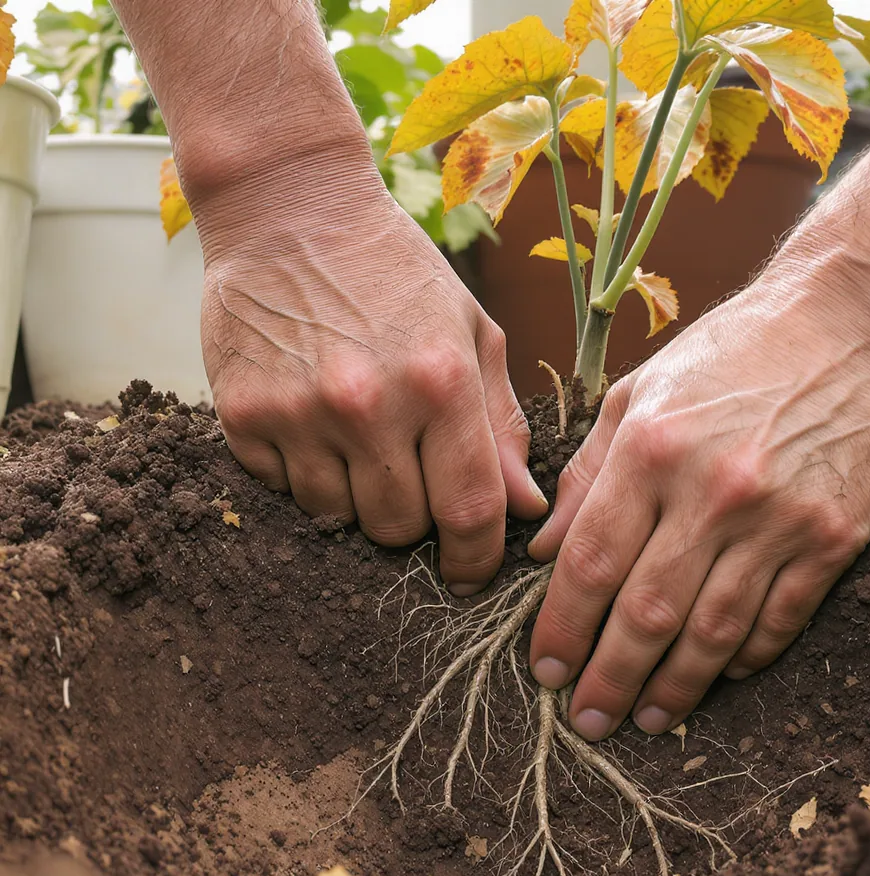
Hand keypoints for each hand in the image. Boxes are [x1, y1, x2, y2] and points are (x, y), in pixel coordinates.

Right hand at [189, 152, 546, 594]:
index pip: (470, 510)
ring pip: (338, 519)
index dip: (476, 557)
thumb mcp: (471, 331)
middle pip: (399, 529)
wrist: (288, 207)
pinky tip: (311, 421)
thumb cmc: (395, 270)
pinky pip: (284, 490)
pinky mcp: (243, 415)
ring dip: (355, 497)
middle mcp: (370, 405)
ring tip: (357, 438)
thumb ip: (500, 424)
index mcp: (441, 382)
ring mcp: (299, 413)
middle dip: (413, 520)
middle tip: (407, 473)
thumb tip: (525, 508)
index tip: (471, 573)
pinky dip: (304, 474)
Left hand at [528, 271, 869, 739]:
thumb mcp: (640, 393)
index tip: (545, 669)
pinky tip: (719, 676)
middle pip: (646, 614)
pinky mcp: (833, 536)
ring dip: (674, 686)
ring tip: (645, 720)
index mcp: (651, 450)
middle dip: (608, 678)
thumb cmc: (732, 351)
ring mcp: (778, 519)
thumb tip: (544, 551)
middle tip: (587, 721)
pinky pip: (780, 619)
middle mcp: (711, 491)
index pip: (590, 562)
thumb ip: (587, 473)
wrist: (854, 321)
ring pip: (713, 631)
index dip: (562, 627)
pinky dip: (745, 657)